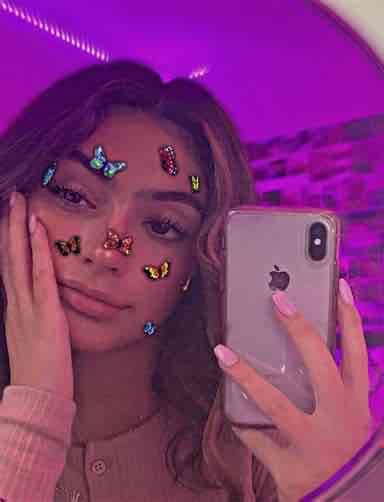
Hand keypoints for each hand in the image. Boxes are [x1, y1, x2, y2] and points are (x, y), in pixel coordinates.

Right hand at [0, 191, 73, 400]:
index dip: (8, 242)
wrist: (39, 401)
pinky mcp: (45, 312)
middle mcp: (15, 304)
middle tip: (10, 197)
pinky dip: (38, 249)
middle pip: (8, 257)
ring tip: (19, 201)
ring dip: (19, 228)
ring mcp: (27, 307)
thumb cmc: (41, 372)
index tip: (10, 219)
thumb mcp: (34, 338)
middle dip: (9, 226)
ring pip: (19, 260)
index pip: (8, 268)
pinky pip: (41, 274)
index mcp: (14, 309)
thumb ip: (35, 318)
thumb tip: (42, 302)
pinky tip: (38, 228)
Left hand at [214, 279, 371, 501]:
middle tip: (278, 300)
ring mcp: (316, 445)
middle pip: (321, 365)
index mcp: (358, 406)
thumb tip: (303, 345)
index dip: (351, 318)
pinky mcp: (291, 469)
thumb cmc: (342, 454)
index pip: (359, 353)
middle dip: (299, 329)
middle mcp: (342, 421)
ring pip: (277, 403)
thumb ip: (335, 387)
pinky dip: (240, 420)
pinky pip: (257, 438)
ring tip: (224, 353)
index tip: (340, 287)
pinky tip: (226, 404)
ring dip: (247, 376)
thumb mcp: (349, 419)